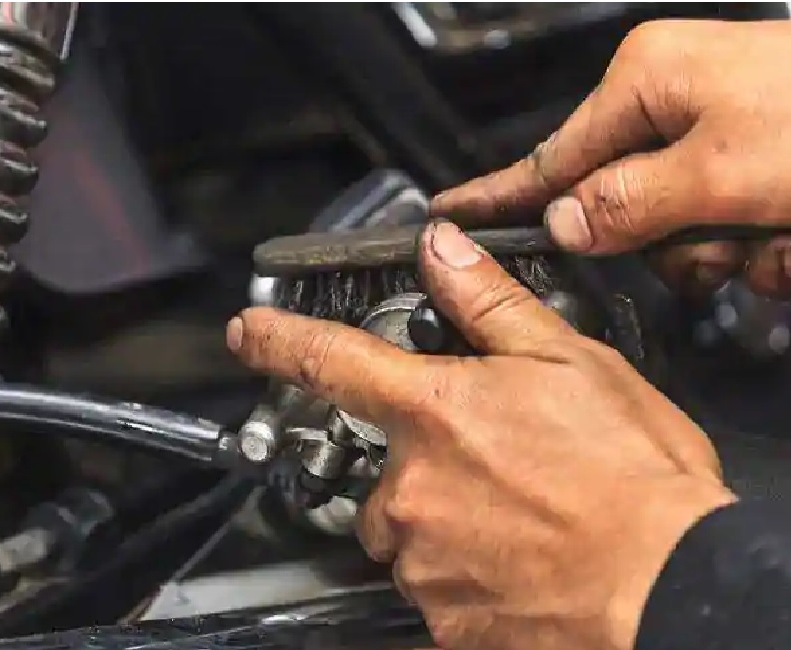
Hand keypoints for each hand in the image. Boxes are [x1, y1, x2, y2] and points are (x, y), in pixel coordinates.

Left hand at [226, 221, 735, 649]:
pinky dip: (465, 576)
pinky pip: (432, 588)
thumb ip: (489, 305)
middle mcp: (413, 488)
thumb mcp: (570, 363)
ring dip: (444, 523)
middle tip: (495, 468)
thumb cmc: (635, 482)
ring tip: (519, 518)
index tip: (248, 336)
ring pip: (406, 533)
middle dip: (422, 467)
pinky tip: (521, 564)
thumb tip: (442, 252)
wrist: (676, 589)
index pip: (329, 360)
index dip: (278, 342)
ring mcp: (423, 559)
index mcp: (435, 412)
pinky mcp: (443, 618)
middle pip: (380, 470)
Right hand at [432, 19, 790, 297]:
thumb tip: (569, 223)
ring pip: (680, 229)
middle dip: (672, 244)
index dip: (500, 196)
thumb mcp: (725, 169)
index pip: (549, 157)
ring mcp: (721, 130)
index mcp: (649, 81)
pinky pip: (731, 228)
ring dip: (732, 252)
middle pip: (620, 206)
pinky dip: (768, 249)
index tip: (450, 216)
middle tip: (725, 246)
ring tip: (783, 236)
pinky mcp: (759, 159)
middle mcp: (678, 100)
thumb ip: (630, 203)